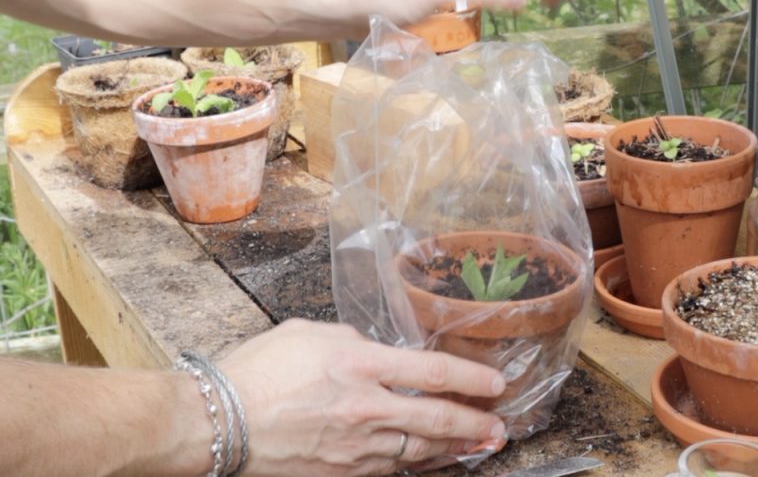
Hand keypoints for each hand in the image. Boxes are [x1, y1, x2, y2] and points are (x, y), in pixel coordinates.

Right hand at [218, 319, 506, 476]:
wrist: (215, 424)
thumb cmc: (257, 372)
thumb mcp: (309, 334)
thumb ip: (353, 342)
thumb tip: (379, 354)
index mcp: (357, 364)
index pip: (432, 371)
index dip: (471, 377)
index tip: (497, 382)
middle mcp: (365, 408)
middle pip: (437, 418)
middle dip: (476, 422)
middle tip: (503, 424)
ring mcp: (355, 447)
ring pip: (420, 450)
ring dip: (457, 448)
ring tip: (485, 445)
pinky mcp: (342, 473)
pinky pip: (392, 469)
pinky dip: (420, 465)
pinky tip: (435, 462)